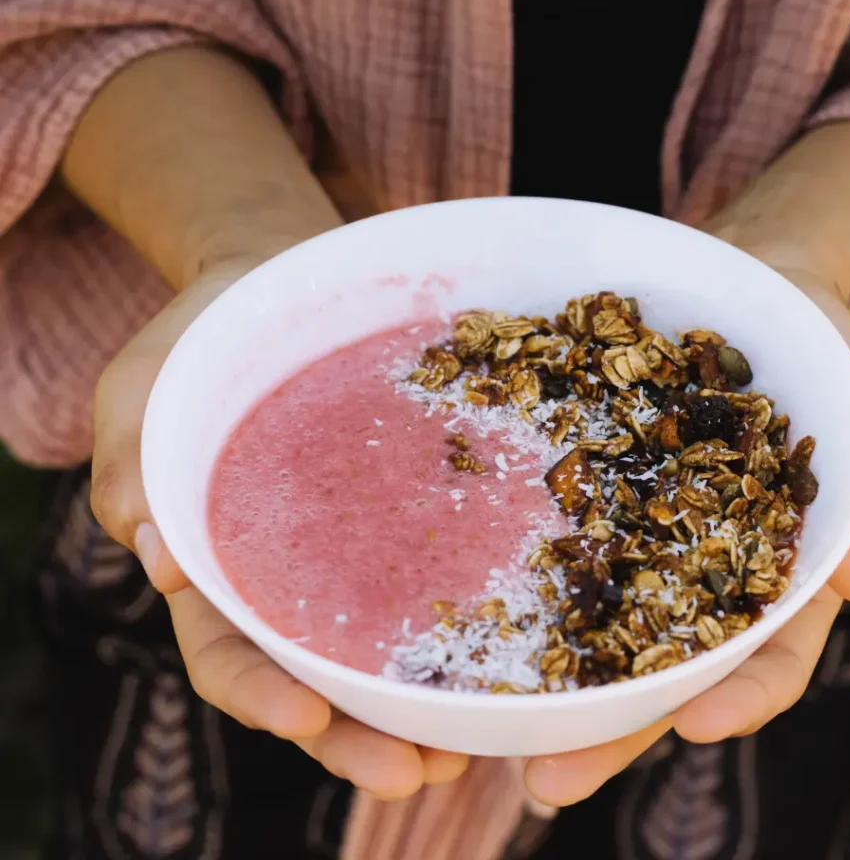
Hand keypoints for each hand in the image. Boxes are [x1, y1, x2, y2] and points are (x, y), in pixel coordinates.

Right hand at [89, 257, 468, 798]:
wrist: (276, 284)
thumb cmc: (199, 337)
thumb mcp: (146, 386)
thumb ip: (133, 461)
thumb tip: (154, 553)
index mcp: (214, 564)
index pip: (226, 652)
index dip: (259, 693)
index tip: (306, 714)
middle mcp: (287, 577)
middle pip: (314, 678)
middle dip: (356, 736)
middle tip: (418, 774)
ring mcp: (350, 550)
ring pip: (379, 649)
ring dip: (418, 708)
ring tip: (471, 745)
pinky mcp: (405, 511)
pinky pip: (431, 574)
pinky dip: (461, 625)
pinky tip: (508, 649)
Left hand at [523, 267, 849, 805]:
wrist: (753, 289)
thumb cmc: (828, 351)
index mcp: (782, 568)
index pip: (769, 652)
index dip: (738, 695)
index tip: (694, 725)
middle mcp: (703, 568)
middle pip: (663, 666)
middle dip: (614, 729)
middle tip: (546, 781)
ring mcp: (643, 530)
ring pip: (598, 620)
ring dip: (551, 682)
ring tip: (489, 731)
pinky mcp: (596, 487)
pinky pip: (560, 536)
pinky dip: (524, 580)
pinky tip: (468, 613)